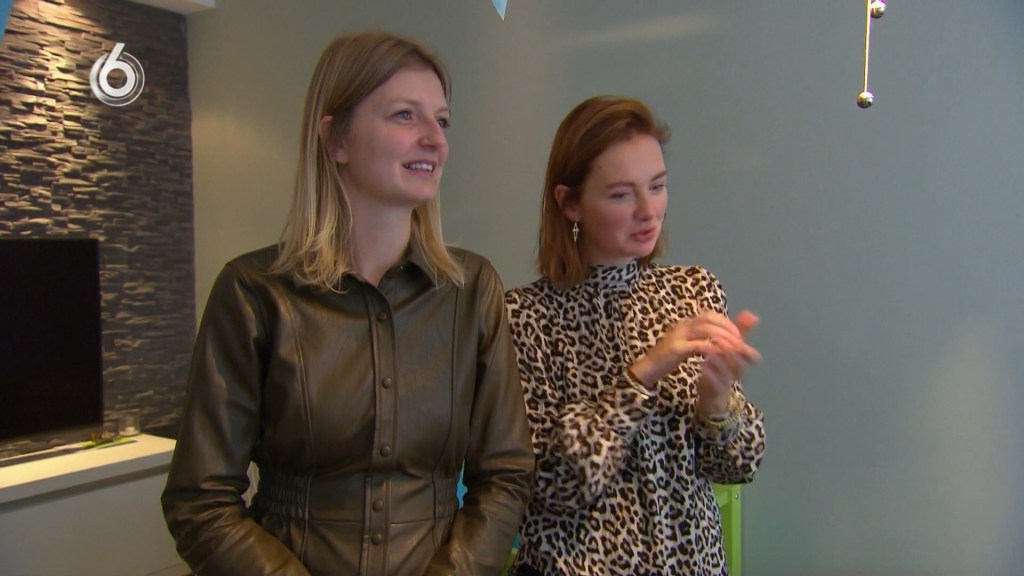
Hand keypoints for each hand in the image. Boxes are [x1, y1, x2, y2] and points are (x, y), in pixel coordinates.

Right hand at [630, 310, 760, 389]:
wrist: (648, 369)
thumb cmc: (667, 358)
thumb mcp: (687, 346)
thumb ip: (702, 339)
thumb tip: (720, 337)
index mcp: (686, 323)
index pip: (710, 315)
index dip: (726, 322)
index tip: (738, 334)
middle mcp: (683, 325)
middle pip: (710, 320)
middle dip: (728, 329)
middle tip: (739, 341)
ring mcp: (679, 335)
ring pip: (707, 330)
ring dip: (723, 338)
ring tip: (734, 348)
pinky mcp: (677, 348)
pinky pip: (699, 345)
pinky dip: (713, 348)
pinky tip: (720, 354)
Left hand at [695, 310, 759, 413]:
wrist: (712, 394)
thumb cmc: (722, 369)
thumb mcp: (731, 350)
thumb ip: (740, 333)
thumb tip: (752, 314)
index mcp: (742, 363)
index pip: (752, 356)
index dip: (745, 347)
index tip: (734, 336)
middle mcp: (737, 374)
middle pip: (740, 363)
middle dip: (731, 352)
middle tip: (718, 340)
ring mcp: (727, 383)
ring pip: (727, 374)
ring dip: (719, 361)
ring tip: (709, 351)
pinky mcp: (715, 391)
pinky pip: (715, 384)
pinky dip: (709, 374)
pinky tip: (701, 364)